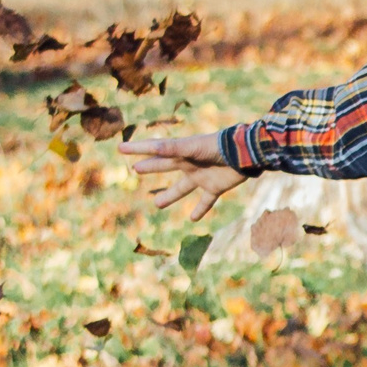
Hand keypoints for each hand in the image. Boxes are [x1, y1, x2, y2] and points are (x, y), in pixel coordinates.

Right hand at [123, 132, 249, 219]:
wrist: (245, 154)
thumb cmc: (218, 146)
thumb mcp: (192, 147)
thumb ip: (173, 148)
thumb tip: (153, 148)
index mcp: (181, 151)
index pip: (155, 149)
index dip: (138, 149)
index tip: (121, 148)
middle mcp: (189, 163)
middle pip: (165, 166)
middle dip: (151, 167)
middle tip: (135, 169)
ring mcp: (201, 176)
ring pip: (182, 188)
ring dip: (169, 196)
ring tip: (157, 204)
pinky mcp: (214, 188)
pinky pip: (206, 201)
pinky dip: (200, 210)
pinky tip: (192, 219)